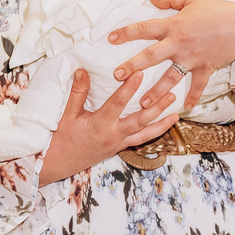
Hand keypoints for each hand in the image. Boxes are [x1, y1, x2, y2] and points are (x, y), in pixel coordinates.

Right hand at [40, 67, 182, 184]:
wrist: (59, 163)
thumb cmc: (62, 138)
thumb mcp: (67, 114)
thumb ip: (77, 92)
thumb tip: (82, 70)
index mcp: (100, 125)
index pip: (117, 104)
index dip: (129, 88)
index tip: (139, 73)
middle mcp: (113, 135)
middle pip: (140, 120)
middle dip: (156, 107)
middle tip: (170, 93)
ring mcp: (118, 143)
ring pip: (146, 134)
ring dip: (162, 123)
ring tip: (176, 112)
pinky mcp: (119, 147)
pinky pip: (141, 140)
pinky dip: (154, 132)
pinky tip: (162, 125)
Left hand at [108, 0, 234, 94]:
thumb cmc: (217, 11)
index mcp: (174, 25)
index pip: (145, 29)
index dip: (126, 33)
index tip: (110, 38)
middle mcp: (179, 44)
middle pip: (151, 56)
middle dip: (133, 66)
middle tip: (117, 76)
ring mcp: (192, 59)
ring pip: (170, 78)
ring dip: (156, 91)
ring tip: (141, 103)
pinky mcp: (205, 69)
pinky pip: (197, 86)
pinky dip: (192, 98)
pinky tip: (184, 109)